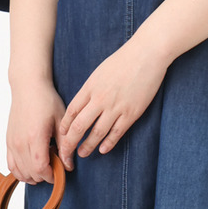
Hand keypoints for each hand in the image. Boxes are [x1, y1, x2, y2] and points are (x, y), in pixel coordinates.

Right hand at [6, 78, 65, 184]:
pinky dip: (20, 171)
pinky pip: (10, 165)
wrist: (28, 87)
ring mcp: (12, 142)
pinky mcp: (8, 141)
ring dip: (33, 176)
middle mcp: (20, 142)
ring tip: (45, 167)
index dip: (51, 176)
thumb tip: (68, 165)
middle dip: (45, 176)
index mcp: (35, 137)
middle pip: (30, 173)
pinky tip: (31, 168)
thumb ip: (64, 145)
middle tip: (56, 168)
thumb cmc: (46, 100)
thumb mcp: (60, 120)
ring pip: (20, 172)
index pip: (40, 168)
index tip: (60, 173)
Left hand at [59, 37, 167, 167]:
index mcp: (90, 87)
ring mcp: (116, 107)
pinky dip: (108, 143)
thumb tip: (82, 104)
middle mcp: (100, 99)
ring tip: (83, 154)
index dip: (64, 127)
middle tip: (66, 153)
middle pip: (79, 126)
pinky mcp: (131, 113)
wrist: (146, 54)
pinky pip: (116, 132)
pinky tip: (103, 150)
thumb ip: (90, 89)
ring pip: (97, 133)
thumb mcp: (100, 72)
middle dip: (70, 143)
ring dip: (88, 146)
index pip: (71, 112)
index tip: (61, 136)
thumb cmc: (124, 60)